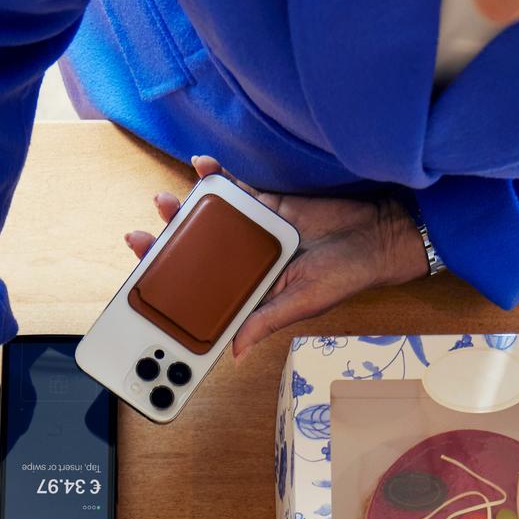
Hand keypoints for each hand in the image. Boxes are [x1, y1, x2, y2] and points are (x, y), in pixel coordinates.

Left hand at [127, 156, 429, 356]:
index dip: (174, 287)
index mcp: (250, 290)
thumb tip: (234, 353)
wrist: (376, 236)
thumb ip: (264, 321)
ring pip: (210, 219)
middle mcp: (246, 261)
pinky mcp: (267, 202)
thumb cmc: (344, 276)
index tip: (144, 284)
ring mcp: (253, 230)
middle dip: (166, 245)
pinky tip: (202, 166)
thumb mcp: (300, 303)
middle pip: (197, 253)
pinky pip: (237, 189)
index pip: (203, 290)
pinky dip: (218, 176)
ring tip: (165, 201)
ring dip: (185, 209)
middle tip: (142, 236)